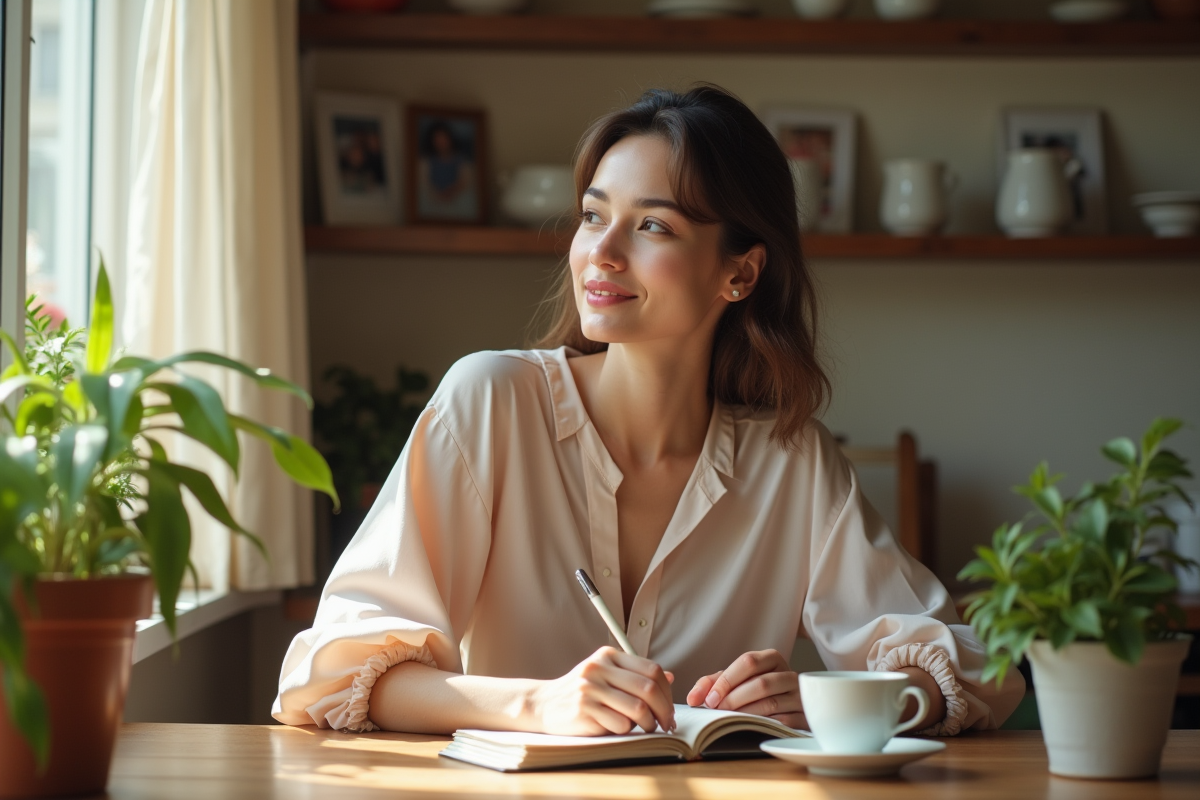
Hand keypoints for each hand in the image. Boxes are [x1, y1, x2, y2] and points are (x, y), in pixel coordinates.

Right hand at [528, 646, 675, 735]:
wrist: (543, 703)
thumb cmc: (581, 691)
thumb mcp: (606, 674)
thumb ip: (635, 675)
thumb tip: (670, 677)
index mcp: (608, 656)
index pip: (651, 669)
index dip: (667, 691)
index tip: (669, 708)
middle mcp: (598, 668)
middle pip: (648, 689)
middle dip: (664, 710)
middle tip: (667, 723)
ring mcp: (590, 689)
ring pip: (638, 709)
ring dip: (648, 724)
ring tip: (646, 728)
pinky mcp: (584, 711)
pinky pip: (620, 724)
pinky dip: (626, 731)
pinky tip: (618, 729)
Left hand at [686, 649, 803, 727]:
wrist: (795, 706)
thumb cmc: (759, 691)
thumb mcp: (738, 681)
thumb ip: (713, 683)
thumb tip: (692, 698)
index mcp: (772, 658)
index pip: (748, 662)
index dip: (726, 681)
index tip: (708, 699)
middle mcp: (789, 674)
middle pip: (760, 683)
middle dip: (733, 699)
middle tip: (716, 711)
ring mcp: (799, 696)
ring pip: (770, 703)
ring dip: (744, 713)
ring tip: (728, 719)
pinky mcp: (804, 716)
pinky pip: (781, 721)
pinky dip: (761, 725)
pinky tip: (748, 727)